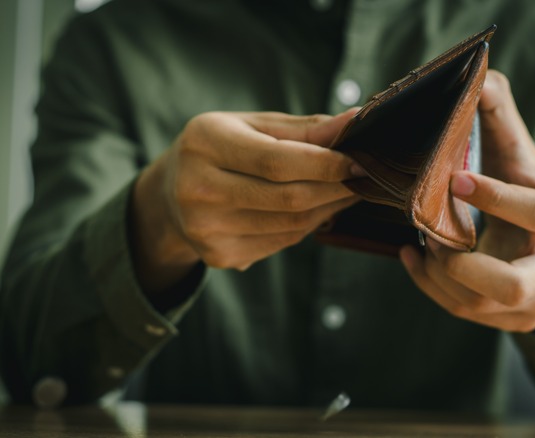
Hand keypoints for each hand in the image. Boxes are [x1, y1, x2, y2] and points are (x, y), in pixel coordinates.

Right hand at [131, 110, 360, 292]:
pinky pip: (282, 242)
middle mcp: (198, 189)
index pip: (277, 160)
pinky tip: (319, 210)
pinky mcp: (219, 256)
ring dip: (329, 209)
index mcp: (205, 143)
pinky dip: (309, 226)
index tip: (360, 161)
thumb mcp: (253, 125)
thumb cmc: (221, 148)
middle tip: (364, 178)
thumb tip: (355, 120)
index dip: (326, 164)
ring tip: (346, 191)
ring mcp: (206, 229)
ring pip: (291, 224)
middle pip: (288, 197)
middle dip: (336, 188)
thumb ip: (304, 128)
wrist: (170, 194)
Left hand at [400, 71, 534, 332]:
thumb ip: (502, 120)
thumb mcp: (522, 158)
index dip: (496, 198)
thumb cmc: (530, 194)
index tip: (454, 180)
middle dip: (462, 264)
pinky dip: (431, 287)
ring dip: (439, 275)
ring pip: (481, 304)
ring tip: (418, 243)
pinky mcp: (515, 320)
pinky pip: (466, 312)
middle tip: (429, 235)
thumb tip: (481, 78)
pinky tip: (413, 258)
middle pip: (514, 286)